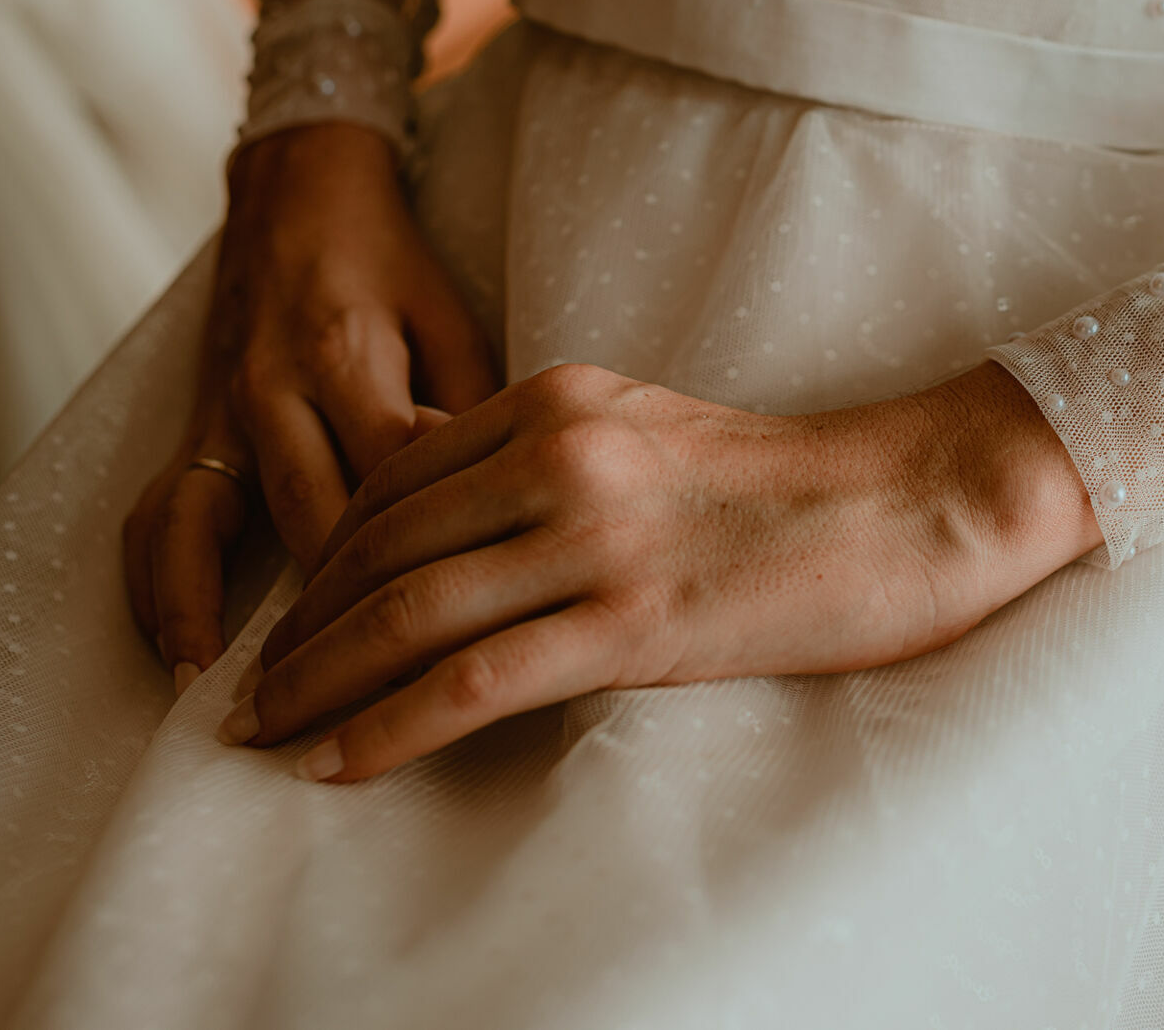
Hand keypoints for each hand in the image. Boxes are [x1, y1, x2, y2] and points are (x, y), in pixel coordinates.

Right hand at [124, 122, 498, 693]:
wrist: (299, 197)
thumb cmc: (397, 272)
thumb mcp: (455, 323)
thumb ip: (468, 414)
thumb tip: (498, 515)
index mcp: (350, 353)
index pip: (394, 472)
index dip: (438, 546)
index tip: (479, 620)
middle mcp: (273, 389)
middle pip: (312, 522)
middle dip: (351, 618)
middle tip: (395, 696)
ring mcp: (223, 415)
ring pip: (224, 532)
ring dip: (246, 622)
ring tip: (266, 702)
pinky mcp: (196, 431)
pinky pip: (163, 519)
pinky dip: (166, 591)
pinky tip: (188, 655)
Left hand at [218, 360, 1100, 780]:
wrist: (913, 502)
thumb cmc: (798, 484)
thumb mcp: (658, 436)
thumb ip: (559, 460)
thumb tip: (473, 531)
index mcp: (561, 401)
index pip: (397, 480)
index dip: (327, 556)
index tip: (294, 614)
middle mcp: (560, 453)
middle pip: (380, 545)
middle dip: (299, 625)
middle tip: (250, 689)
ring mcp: (594, 535)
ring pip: (406, 613)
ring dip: (317, 680)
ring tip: (265, 733)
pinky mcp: (631, 619)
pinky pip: (473, 680)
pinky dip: (388, 726)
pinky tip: (339, 763)